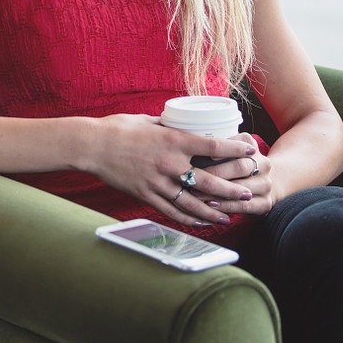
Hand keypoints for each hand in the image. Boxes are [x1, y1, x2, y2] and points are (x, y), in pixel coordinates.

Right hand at [86, 115, 257, 227]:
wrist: (91, 145)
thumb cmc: (118, 128)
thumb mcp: (148, 120)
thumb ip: (169, 125)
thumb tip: (184, 124)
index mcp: (172, 140)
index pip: (212, 147)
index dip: (235, 150)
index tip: (251, 152)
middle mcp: (169, 163)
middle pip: (208, 181)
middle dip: (231, 188)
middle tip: (247, 193)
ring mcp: (157, 182)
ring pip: (192, 202)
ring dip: (213, 211)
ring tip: (228, 216)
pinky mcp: (145, 194)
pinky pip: (171, 210)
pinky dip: (188, 218)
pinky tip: (200, 222)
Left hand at [198, 133, 274, 215]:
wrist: (269, 182)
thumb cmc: (239, 165)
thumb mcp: (233, 152)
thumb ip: (218, 148)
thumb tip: (196, 146)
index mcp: (253, 148)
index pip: (238, 146)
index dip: (223, 150)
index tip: (204, 154)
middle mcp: (264, 165)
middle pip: (240, 167)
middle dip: (215, 173)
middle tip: (193, 177)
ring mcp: (266, 185)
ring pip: (240, 188)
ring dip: (216, 192)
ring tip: (196, 194)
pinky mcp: (265, 203)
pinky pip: (244, 205)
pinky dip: (226, 206)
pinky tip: (211, 205)